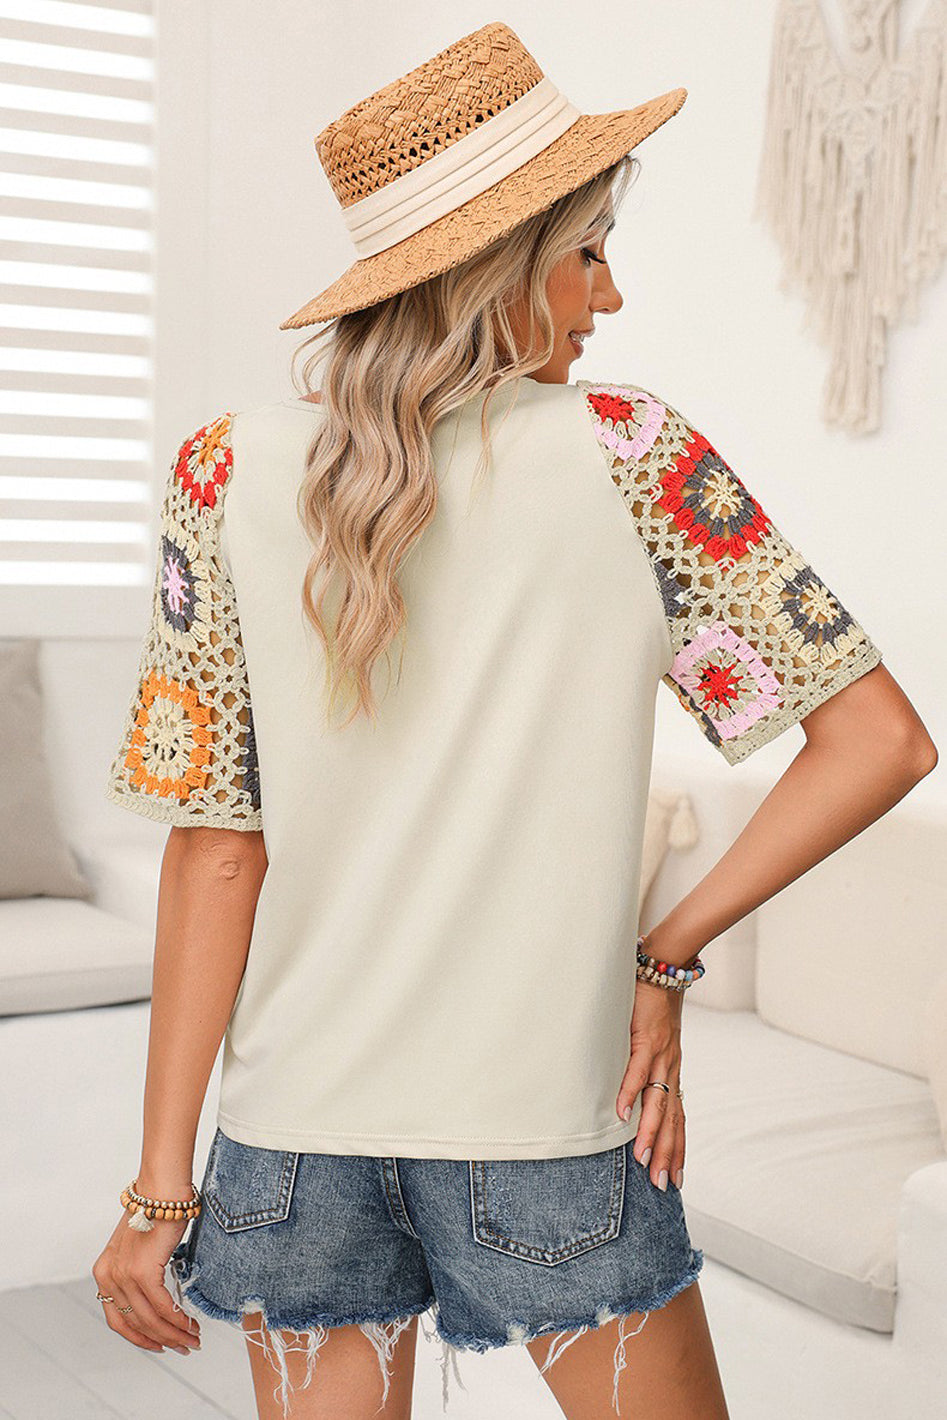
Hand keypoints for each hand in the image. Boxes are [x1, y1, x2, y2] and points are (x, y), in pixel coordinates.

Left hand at [92, 1209, 200, 1354]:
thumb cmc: (157, 1212)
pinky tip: (191, 1324)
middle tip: (184, 1347)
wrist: (162, 1189)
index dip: (139, 1338)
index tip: (159, 1346)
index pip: (117, 1319)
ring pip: (150, 1318)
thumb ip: (140, 1274)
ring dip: (174, 1333)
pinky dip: (178, 1319)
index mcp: (103, 1273)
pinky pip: (162, 1305)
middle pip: (135, 1323)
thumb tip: (158, 1302)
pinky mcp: (142, 1271)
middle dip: (162, 1340)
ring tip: (193, 1339)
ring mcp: (123, 1274)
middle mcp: (108, 1276)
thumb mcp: (138, 1248)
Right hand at [616, 979, 685, 1191]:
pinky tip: (622, 1114)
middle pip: (671, 1119)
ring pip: (657, 1102)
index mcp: (672, 1071)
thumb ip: (644, 1065)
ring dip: (649, 1133)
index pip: (678, 1118)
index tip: (676, 1178)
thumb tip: (628, 1090)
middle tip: (661, 1185)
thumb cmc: (653, 1004)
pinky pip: (636, 1071)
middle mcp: (670, 1068)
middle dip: (666, 1153)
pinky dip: (629, 1093)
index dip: (677, 1148)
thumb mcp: (652, 1041)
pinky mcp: (646, 1039)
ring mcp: (660, 1055)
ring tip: (643, 1160)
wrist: (664, 968)